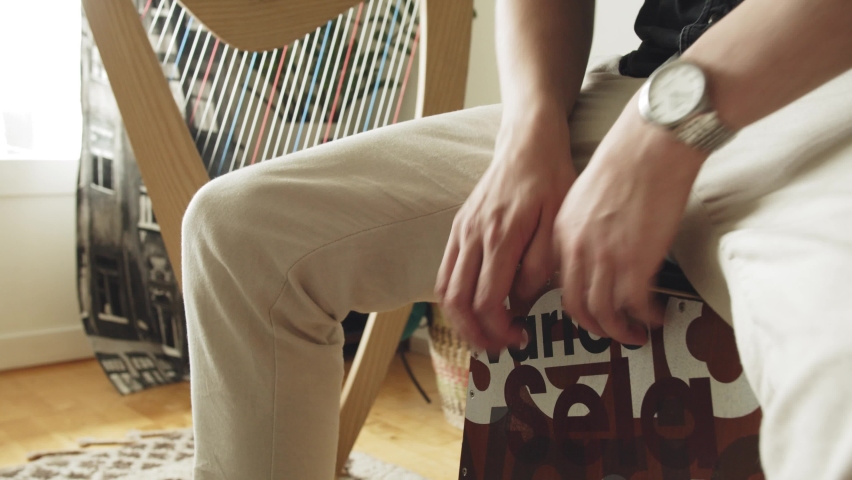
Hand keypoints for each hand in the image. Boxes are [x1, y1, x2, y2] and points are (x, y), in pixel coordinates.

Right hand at [436, 107, 575, 350]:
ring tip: (485, 334)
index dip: (500, 329)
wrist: (527, 143)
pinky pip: (446, 272)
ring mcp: (461, 232)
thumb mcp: (559, 223)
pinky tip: (477, 305)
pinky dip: (455, 297)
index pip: (488, 300)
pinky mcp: (458, 228)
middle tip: (498, 348)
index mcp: (501, 237)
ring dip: (460, 320)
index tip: (521, 338)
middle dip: (474, 334)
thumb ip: (540, 267)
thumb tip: (522, 303)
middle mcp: (473, 236)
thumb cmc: (551, 180)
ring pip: (444, 289)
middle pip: (457, 301)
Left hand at [554, 95, 706, 344]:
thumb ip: (582, 230)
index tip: (590, 311)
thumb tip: (595, 253)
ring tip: (637, 333)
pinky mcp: (636, 263)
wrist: (650, 145)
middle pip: (577, 307)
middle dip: (595, 328)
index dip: (576, 303)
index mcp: (562, 235)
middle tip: (613, 333)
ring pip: (604, 314)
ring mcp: (605, 259)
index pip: (560, 283)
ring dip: (621, 331)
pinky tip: (657, 316)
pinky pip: (636, 305)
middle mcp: (577, 251)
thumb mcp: (585, 200)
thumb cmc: (626, 163)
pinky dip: (647, 317)